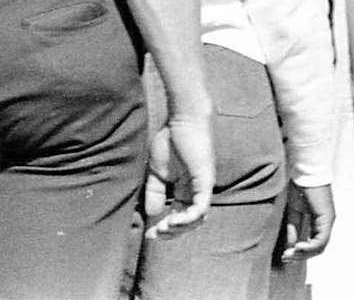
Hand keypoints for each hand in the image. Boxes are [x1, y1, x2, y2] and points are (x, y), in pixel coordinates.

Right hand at [144, 111, 213, 238]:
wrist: (182, 120)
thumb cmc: (170, 140)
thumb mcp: (156, 171)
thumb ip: (155, 191)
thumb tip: (151, 213)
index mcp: (185, 189)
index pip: (178, 215)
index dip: (165, 227)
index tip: (148, 234)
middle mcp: (196, 192)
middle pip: (188, 221)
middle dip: (172, 231)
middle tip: (155, 234)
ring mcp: (202, 188)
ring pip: (197, 219)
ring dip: (181, 228)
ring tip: (164, 229)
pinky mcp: (205, 183)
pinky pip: (201, 208)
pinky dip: (189, 218)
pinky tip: (174, 220)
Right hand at [280, 182, 333, 260]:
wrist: (304, 169)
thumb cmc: (298, 184)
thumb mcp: (294, 209)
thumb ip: (294, 226)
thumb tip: (291, 244)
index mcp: (319, 220)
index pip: (312, 242)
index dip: (300, 251)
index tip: (285, 255)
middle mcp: (326, 222)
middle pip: (317, 248)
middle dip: (301, 255)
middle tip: (286, 258)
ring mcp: (328, 221)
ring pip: (320, 246)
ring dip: (305, 253)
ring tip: (291, 254)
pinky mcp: (327, 218)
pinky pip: (321, 239)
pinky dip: (310, 246)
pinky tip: (298, 247)